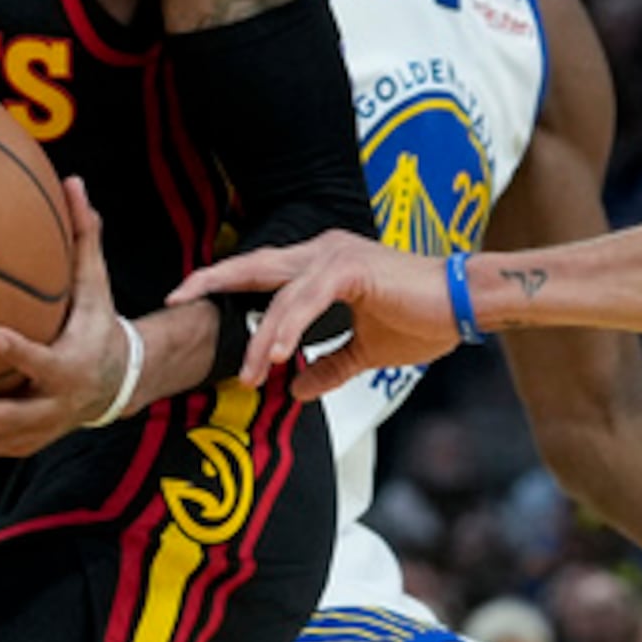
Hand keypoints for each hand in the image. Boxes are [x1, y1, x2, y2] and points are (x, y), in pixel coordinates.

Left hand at [0, 178, 131, 465]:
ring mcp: (28, 434)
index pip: (44, 362)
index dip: (19, 353)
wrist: (115, 385)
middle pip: (7, 417)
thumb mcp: (96, 286)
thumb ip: (84, 238)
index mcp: (69, 366)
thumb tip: (74, 182)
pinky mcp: (10, 447)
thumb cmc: (96, 324)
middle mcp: (48, 408)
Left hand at [177, 232, 463, 396]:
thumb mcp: (366, 352)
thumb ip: (329, 366)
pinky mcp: (351, 269)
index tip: (189, 301)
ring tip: (249, 375)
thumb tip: (298, 390)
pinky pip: (306, 300)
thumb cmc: (424, 321)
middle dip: (211, 281)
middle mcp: (323, 251)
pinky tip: (277, 356)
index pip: (263, 272)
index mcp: (323, 264)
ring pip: (279, 295)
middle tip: (174, 300)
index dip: (225, 283)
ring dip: (261, 339)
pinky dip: (288, 327)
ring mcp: (335, 256)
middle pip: (254, 265)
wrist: (467, 307)